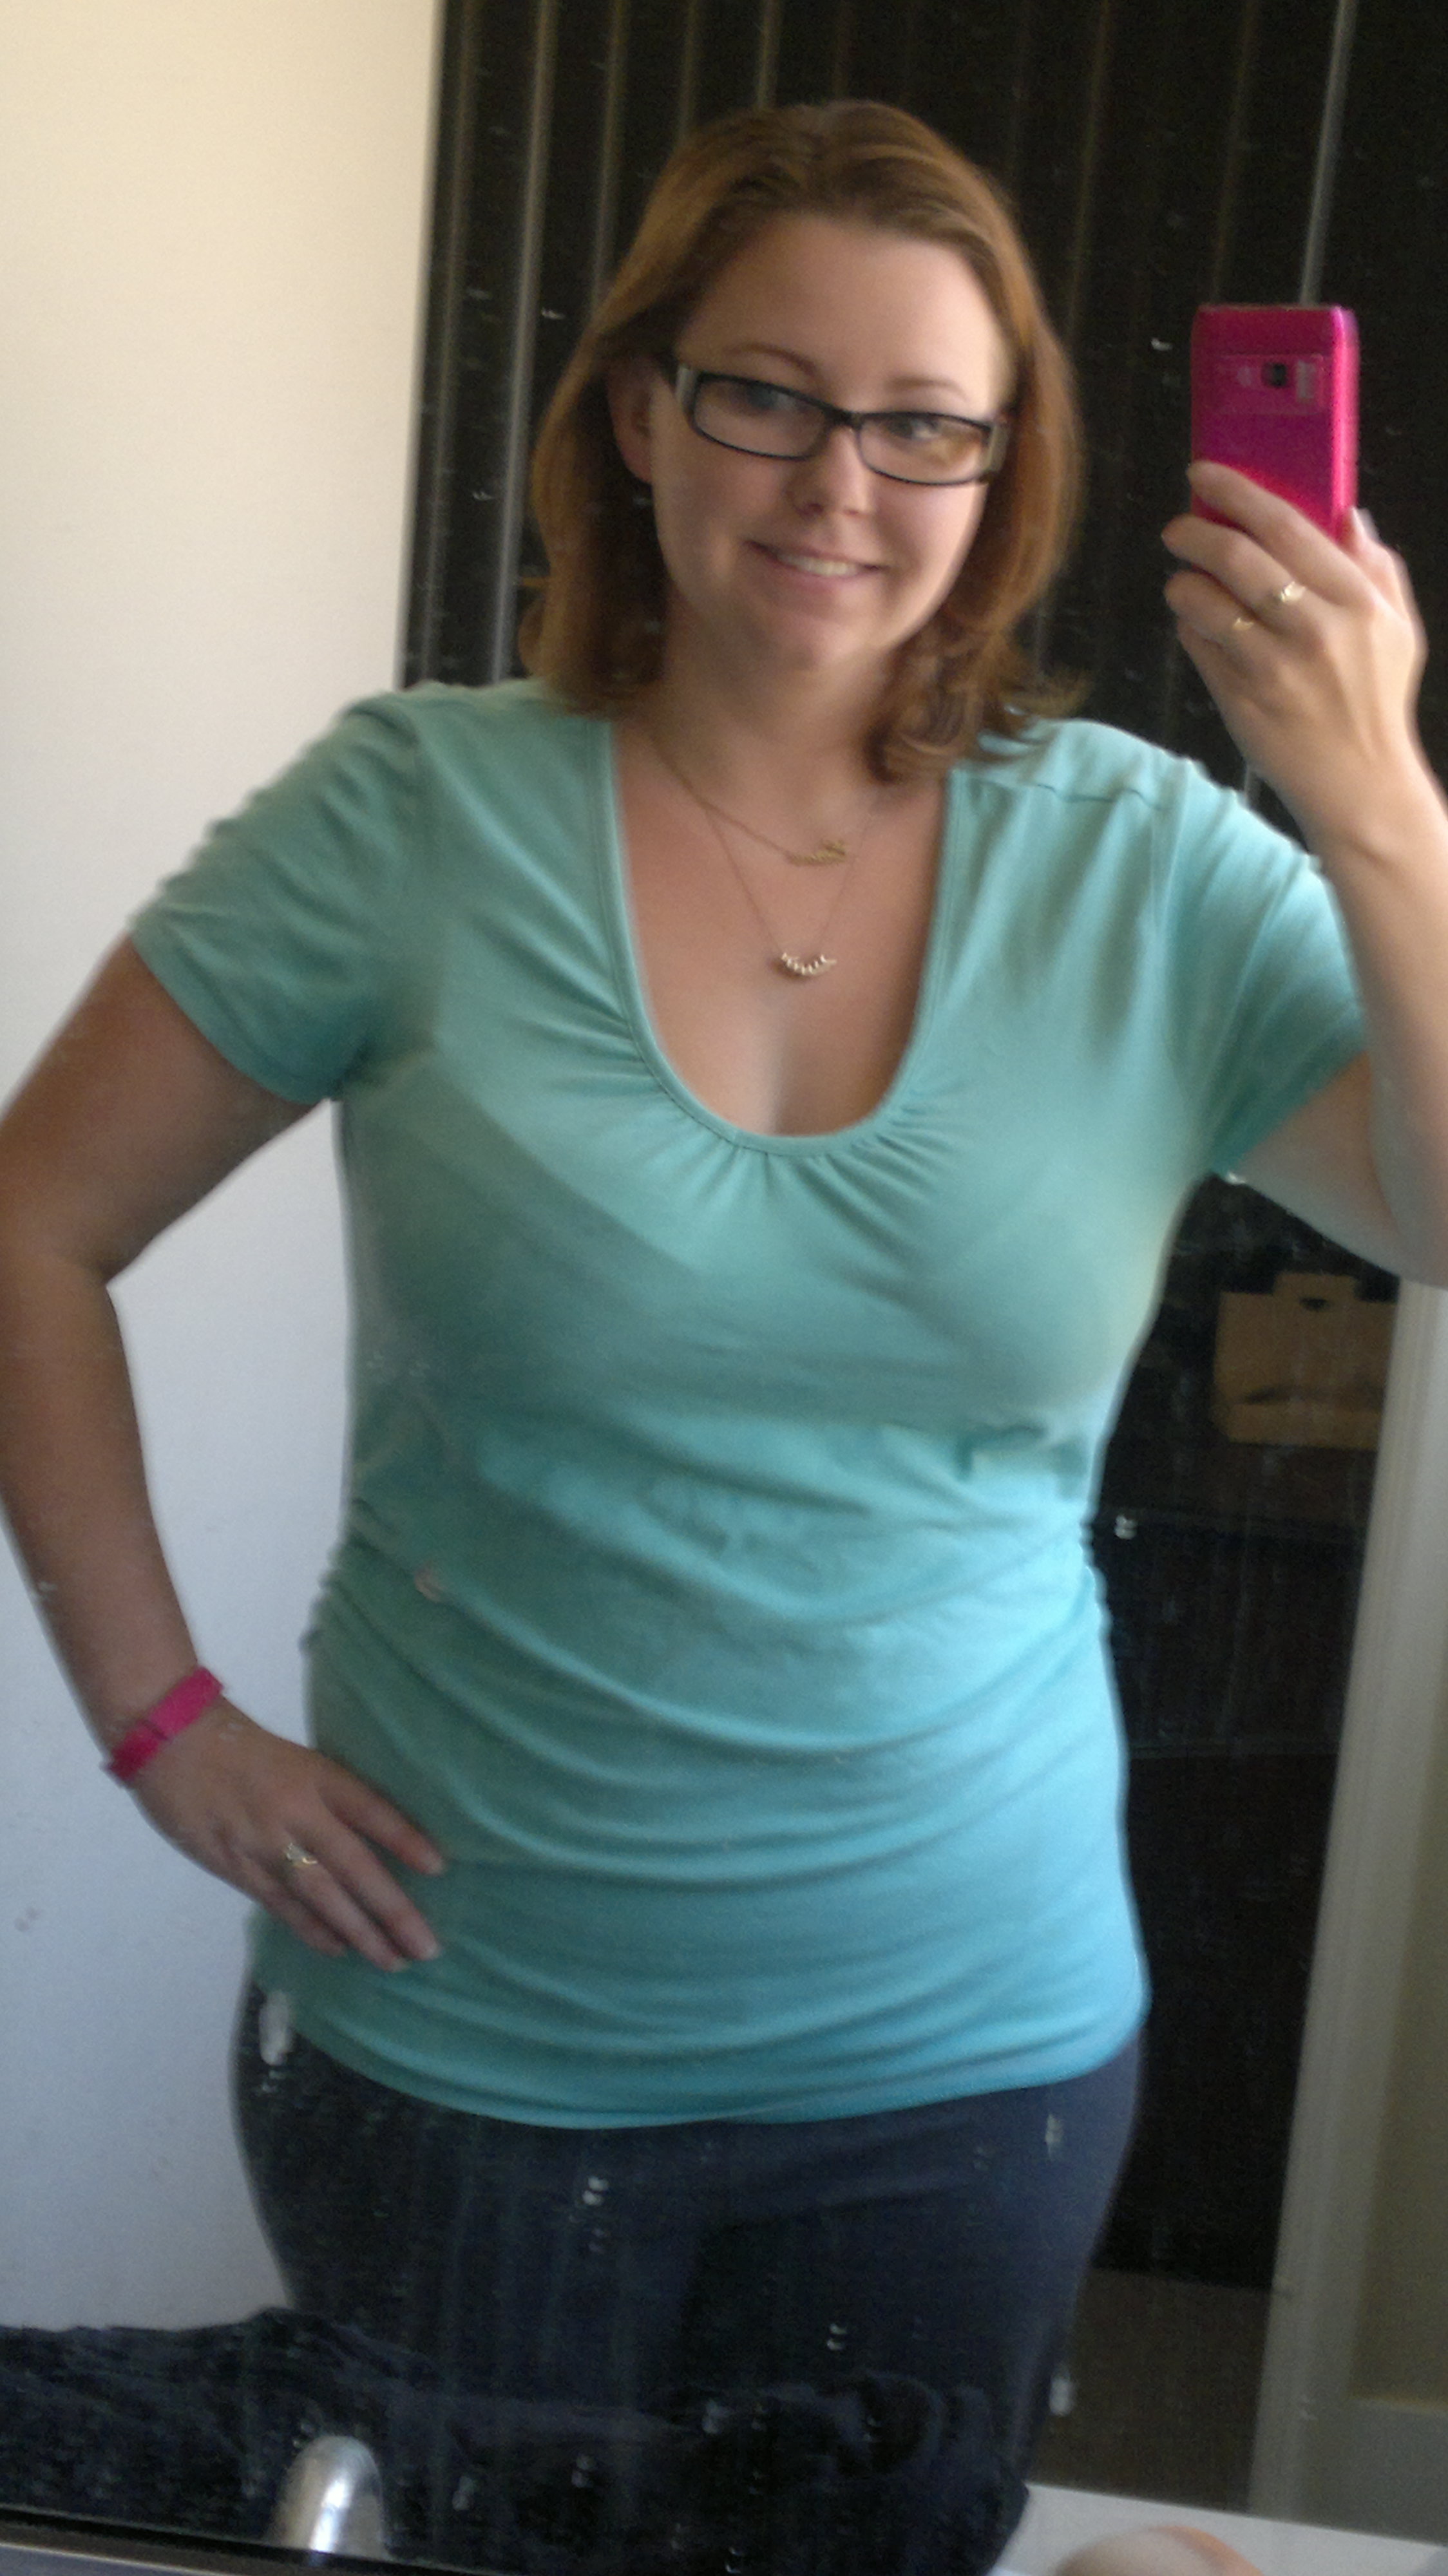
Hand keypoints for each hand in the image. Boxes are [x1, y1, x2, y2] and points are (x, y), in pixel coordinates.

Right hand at [128, 1700, 446, 1970]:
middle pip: (352, 1863)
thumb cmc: (244, 1749)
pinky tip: (339, 1949)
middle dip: (391, 1909)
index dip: (404, 1838)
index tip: (439, 1868)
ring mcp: (264, 1842)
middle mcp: (295, 1810)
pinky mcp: (234, 1866)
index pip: (370, 1808)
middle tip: (425, 1946)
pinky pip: (281, 1905)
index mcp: (316, 1775)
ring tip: (391, 1960)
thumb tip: (377, 1838)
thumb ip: (330, 1797)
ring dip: (358, 1931)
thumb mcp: (297, 1760)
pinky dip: (312, 1929)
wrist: (172, 1739)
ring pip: (319, 1894)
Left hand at [1162, 461, 1429, 848]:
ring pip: (1205, 602)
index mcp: (1355, 600)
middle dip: (1194, 532)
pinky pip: (1197, 646)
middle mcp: (1313, 628)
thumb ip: (1374, 567)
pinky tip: (1194, 622)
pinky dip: (1188, 626)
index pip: (1287, 526)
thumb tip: (1347, 514)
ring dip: (1183, 582)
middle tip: (1177, 528)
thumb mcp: (1397, 628)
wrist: (1358, 782)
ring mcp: (1272, 666)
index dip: (1237, 492)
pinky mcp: (1239, 699)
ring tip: (1184, 580)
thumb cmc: (1376, 700)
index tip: (1204, 475)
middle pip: (1237, 557)